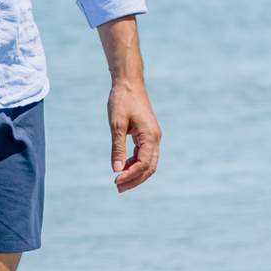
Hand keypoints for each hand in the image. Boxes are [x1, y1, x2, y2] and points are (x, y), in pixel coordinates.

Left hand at [108, 77, 159, 191]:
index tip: (115, 179)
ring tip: (119, 181)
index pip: (144, 163)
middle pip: (149, 167)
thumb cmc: (122, 101)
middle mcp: (155, 137)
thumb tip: (116, 170)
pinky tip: (122, 167)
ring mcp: (152, 136)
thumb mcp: (117, 124)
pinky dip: (134, 162)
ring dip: (134, 173)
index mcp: (150, 135)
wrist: (128, 82)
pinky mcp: (146, 133)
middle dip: (135, 179)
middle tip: (118, 188)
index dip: (130, 174)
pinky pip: (143, 153)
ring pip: (148, 162)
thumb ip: (117, 148)